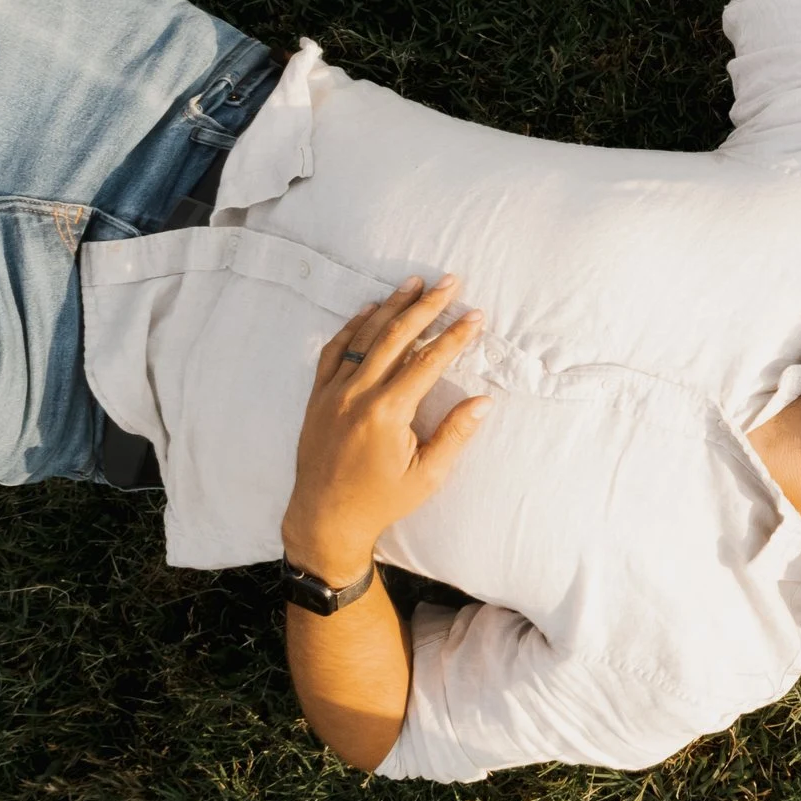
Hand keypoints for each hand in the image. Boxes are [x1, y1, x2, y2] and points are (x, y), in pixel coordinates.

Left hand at [281, 275, 492, 584]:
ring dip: (391, 306)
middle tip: (449, 281)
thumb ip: (455, 435)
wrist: (324, 518)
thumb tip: (483, 401)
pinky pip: (334, 352)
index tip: (475, 315)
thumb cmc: (381, 500)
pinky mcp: (317, 397)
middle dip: (426, 306)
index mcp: (387, 413)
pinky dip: (352, 327)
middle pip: (396, 337)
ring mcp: (332, 393)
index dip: (454, 336)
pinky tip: (368, 310)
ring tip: (413, 283)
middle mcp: (357, 396)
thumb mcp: (428, 476)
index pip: (427, 362)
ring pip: (364, 337)